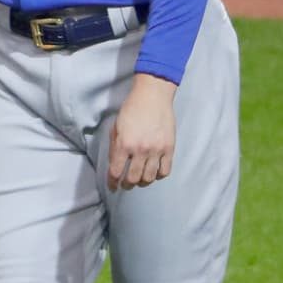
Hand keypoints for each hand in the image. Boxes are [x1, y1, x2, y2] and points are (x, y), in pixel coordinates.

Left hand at [107, 73, 176, 190]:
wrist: (152, 96)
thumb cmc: (132, 110)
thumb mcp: (116, 128)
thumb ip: (114, 147)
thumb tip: (115, 165)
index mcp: (124, 144)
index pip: (116, 172)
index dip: (112, 183)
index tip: (113, 186)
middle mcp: (140, 150)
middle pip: (133, 179)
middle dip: (127, 185)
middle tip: (126, 184)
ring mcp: (156, 150)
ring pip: (149, 177)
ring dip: (143, 182)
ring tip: (140, 180)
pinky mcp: (169, 148)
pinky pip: (165, 171)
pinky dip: (159, 176)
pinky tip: (154, 172)